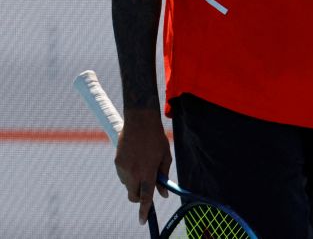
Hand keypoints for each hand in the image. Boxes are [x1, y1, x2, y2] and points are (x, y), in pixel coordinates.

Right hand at [114, 109, 170, 224]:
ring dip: (135, 183)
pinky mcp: (116, 162)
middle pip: (134, 196)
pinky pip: (123, 175)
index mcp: (147, 172)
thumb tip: (163, 194)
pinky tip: (136, 160)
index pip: (146, 197)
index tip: (143, 221)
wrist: (139, 121)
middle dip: (140, 197)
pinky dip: (129, 174)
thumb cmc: (156, 139)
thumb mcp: (165, 157)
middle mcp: (133, 173)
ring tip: (144, 165)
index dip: (145, 211)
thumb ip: (163, 176)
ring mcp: (122, 168)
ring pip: (127, 186)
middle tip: (148, 188)